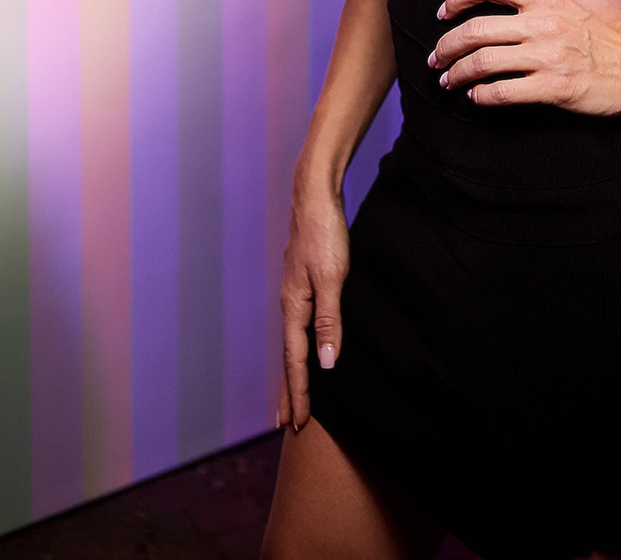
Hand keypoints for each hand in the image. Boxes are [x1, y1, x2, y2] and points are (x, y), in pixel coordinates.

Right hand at [277, 180, 349, 431]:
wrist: (315, 196)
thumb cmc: (325, 234)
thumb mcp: (332, 278)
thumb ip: (329, 320)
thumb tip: (325, 363)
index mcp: (294, 306)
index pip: (296, 360)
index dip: (299, 392)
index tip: (299, 424)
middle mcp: (290, 304)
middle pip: (288, 356)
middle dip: (289, 390)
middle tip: (287, 424)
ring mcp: (295, 293)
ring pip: (293, 341)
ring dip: (293, 371)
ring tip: (293, 395)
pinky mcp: (304, 283)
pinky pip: (300, 325)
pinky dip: (300, 346)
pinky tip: (305, 348)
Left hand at [428, 0, 620, 116]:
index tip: (443, 11)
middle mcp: (541, 24)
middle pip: (476, 29)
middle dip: (446, 44)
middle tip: (436, 55)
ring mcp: (546, 57)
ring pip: (483, 62)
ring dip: (457, 72)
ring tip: (447, 79)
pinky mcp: (552, 88)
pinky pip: (504, 92)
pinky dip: (482, 96)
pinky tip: (476, 97)